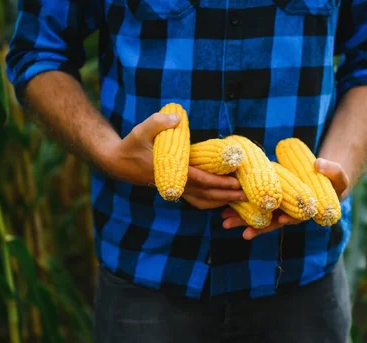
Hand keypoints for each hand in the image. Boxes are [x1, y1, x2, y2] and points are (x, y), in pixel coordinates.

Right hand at [107, 112, 245, 207]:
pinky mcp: (176, 189)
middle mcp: (175, 185)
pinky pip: (197, 199)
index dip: (219, 183)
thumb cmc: (132, 145)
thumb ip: (157, 123)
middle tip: (248, 194)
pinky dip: (211, 201)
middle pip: (206, 194)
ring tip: (241, 199)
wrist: (118, 163)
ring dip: (222, 200)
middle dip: (227, 195)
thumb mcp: (141, 130)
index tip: (236, 183)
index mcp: (171, 173)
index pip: (200, 180)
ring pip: (202, 200)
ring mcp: (176, 189)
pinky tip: (224, 198)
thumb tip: (177, 118)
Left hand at [221, 158, 349, 239]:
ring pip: (259, 216)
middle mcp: (290, 213)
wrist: (323, 180)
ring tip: (225, 222)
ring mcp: (279, 208)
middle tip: (243, 234)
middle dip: (258, 227)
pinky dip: (241, 209)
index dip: (288, 219)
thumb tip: (318, 164)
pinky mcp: (270, 201)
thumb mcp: (338, 175)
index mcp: (307, 211)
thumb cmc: (333, 180)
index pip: (296, 217)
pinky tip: (226, 211)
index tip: (281, 220)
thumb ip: (332, 171)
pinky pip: (254, 206)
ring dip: (243, 220)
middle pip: (272, 222)